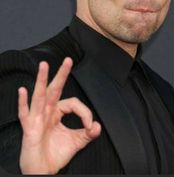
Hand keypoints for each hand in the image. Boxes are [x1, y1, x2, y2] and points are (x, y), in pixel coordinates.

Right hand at [18, 57, 100, 173]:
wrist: (43, 170)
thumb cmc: (55, 154)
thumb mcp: (76, 141)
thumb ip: (88, 133)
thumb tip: (97, 126)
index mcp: (57, 113)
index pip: (73, 103)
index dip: (84, 112)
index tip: (90, 125)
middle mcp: (47, 112)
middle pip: (55, 89)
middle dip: (61, 74)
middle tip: (68, 61)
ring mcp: (37, 119)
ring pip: (40, 96)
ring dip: (42, 80)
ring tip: (44, 66)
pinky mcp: (29, 129)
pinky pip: (25, 114)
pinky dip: (23, 103)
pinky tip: (23, 91)